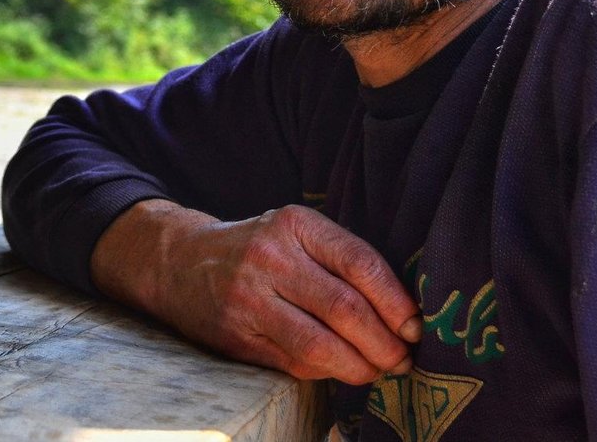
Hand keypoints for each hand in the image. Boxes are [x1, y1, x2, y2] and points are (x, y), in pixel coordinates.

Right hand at [91, 200, 420, 384]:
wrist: (180, 262)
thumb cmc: (258, 248)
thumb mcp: (295, 233)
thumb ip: (342, 259)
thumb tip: (405, 314)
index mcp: (295, 224)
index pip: (360, 263)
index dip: (396, 302)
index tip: (416, 327)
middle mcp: (271, 258)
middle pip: (345, 310)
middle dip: (385, 344)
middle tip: (404, 360)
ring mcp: (249, 299)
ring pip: (320, 346)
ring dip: (360, 367)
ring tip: (378, 370)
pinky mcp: (236, 336)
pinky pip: (295, 364)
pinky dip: (327, 372)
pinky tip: (340, 369)